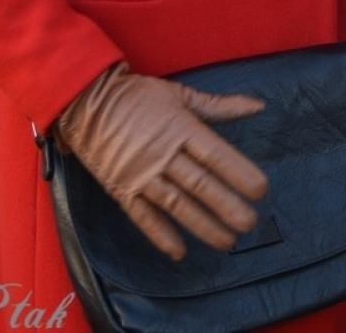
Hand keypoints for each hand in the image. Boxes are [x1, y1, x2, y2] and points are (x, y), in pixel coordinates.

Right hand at [54, 63, 268, 260]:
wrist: (85, 102)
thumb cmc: (137, 96)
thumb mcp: (179, 94)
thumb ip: (219, 105)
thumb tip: (258, 106)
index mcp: (180, 128)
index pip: (215, 155)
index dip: (239, 174)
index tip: (260, 190)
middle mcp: (162, 154)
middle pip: (199, 184)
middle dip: (226, 206)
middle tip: (250, 223)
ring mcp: (140, 174)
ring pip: (175, 204)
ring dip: (202, 225)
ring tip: (227, 242)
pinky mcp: (121, 189)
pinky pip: (142, 216)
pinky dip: (160, 235)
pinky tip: (179, 251)